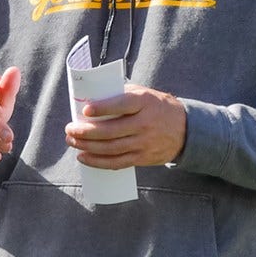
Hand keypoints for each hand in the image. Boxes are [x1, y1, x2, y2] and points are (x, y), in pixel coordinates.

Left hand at [64, 84, 185, 167]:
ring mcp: (144, 143)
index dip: (103, 108)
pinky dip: (98, 162)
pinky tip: (84, 157)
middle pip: (111, 131)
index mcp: (144, 102)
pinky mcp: (143, 158)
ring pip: (111, 148)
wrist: (186, 129)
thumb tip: (90, 97)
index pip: (121, 105)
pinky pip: (117, 163)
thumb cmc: (156, 107)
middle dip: (86, 132)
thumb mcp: (144, 94)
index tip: (85, 110)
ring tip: (72, 142)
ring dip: (88, 147)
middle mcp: (145, 123)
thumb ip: (121, 95)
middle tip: (69, 129)